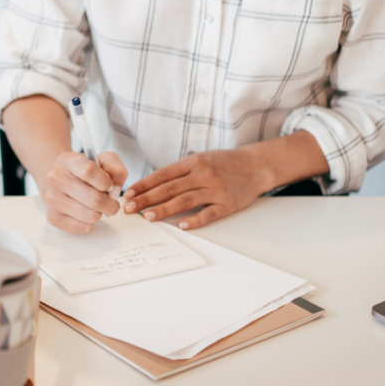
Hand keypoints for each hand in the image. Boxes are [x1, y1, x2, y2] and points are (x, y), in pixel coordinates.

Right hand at [39, 150, 128, 232]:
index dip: (106, 182)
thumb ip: (116, 169)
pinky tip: (86, 213)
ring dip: (100, 213)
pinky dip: (91, 223)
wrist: (61, 181)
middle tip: (112, 203)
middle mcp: (56, 178)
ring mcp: (52, 199)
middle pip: (94, 199)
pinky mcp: (53, 217)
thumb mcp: (103, 161)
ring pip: (90, 216)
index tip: (109, 185)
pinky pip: (83, 227)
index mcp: (69, 161)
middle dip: (110, 204)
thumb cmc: (85, 172)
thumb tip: (115, 188)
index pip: (89, 171)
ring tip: (97, 207)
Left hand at [123, 147, 278, 229]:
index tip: (128, 195)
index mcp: (193, 162)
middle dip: (147, 199)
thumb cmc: (223, 163)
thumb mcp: (200, 159)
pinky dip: (195, 220)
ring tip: (148, 217)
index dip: (144, 185)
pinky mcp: (228, 203)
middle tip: (130, 209)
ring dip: (165, 209)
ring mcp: (216, 189)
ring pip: (185, 200)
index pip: (162, 175)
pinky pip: (209, 213)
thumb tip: (152, 186)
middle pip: (170, 188)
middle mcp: (203, 174)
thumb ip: (179, 172)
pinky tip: (182, 226)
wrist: (256, 166)